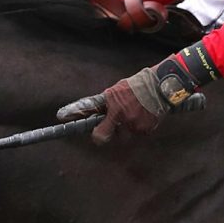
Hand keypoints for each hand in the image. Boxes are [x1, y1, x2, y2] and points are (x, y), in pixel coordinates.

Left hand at [56, 43, 218, 144]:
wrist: (161, 86)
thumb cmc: (137, 86)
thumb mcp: (117, 90)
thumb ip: (106, 102)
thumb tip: (92, 110)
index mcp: (114, 109)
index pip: (97, 128)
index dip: (83, 126)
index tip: (62, 118)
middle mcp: (123, 120)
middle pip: (109, 137)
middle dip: (111, 131)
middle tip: (116, 120)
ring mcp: (136, 127)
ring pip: (124, 136)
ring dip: (125, 129)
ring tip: (133, 113)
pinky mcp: (147, 130)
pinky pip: (138, 134)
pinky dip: (138, 127)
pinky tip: (142, 115)